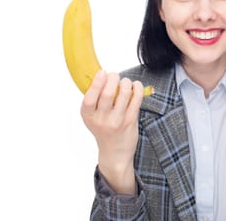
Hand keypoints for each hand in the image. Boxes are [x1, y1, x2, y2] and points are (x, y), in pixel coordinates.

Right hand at [81, 69, 143, 192]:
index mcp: (88, 116)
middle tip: (114, 75)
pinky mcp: (131, 121)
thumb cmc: (103, 130)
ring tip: (125, 82)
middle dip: (113, 78)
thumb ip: (95, 100)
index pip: (89, 98)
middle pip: (108, 93)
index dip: (97, 82)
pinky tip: (135, 85)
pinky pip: (136, 99)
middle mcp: (102, 119)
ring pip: (124, 94)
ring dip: (126, 82)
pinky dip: (137, 88)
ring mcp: (117, 121)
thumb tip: (102, 75)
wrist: (114, 153)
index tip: (102, 72)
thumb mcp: (92, 117)